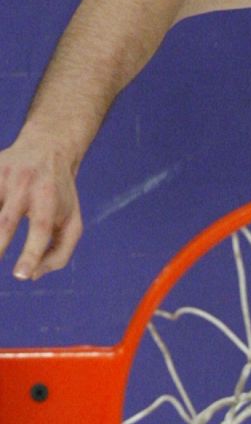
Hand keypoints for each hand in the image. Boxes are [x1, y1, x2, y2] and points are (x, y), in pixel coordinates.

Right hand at [0, 137, 83, 278]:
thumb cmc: (59, 195)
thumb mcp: (72, 221)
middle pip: (6, 221)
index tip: (20, 276)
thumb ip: (59, 252)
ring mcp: (3, 177)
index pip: (41, 230)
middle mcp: (25, 187)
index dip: (31, 254)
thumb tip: (32, 276)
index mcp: (50, 200)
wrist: (48, 148)